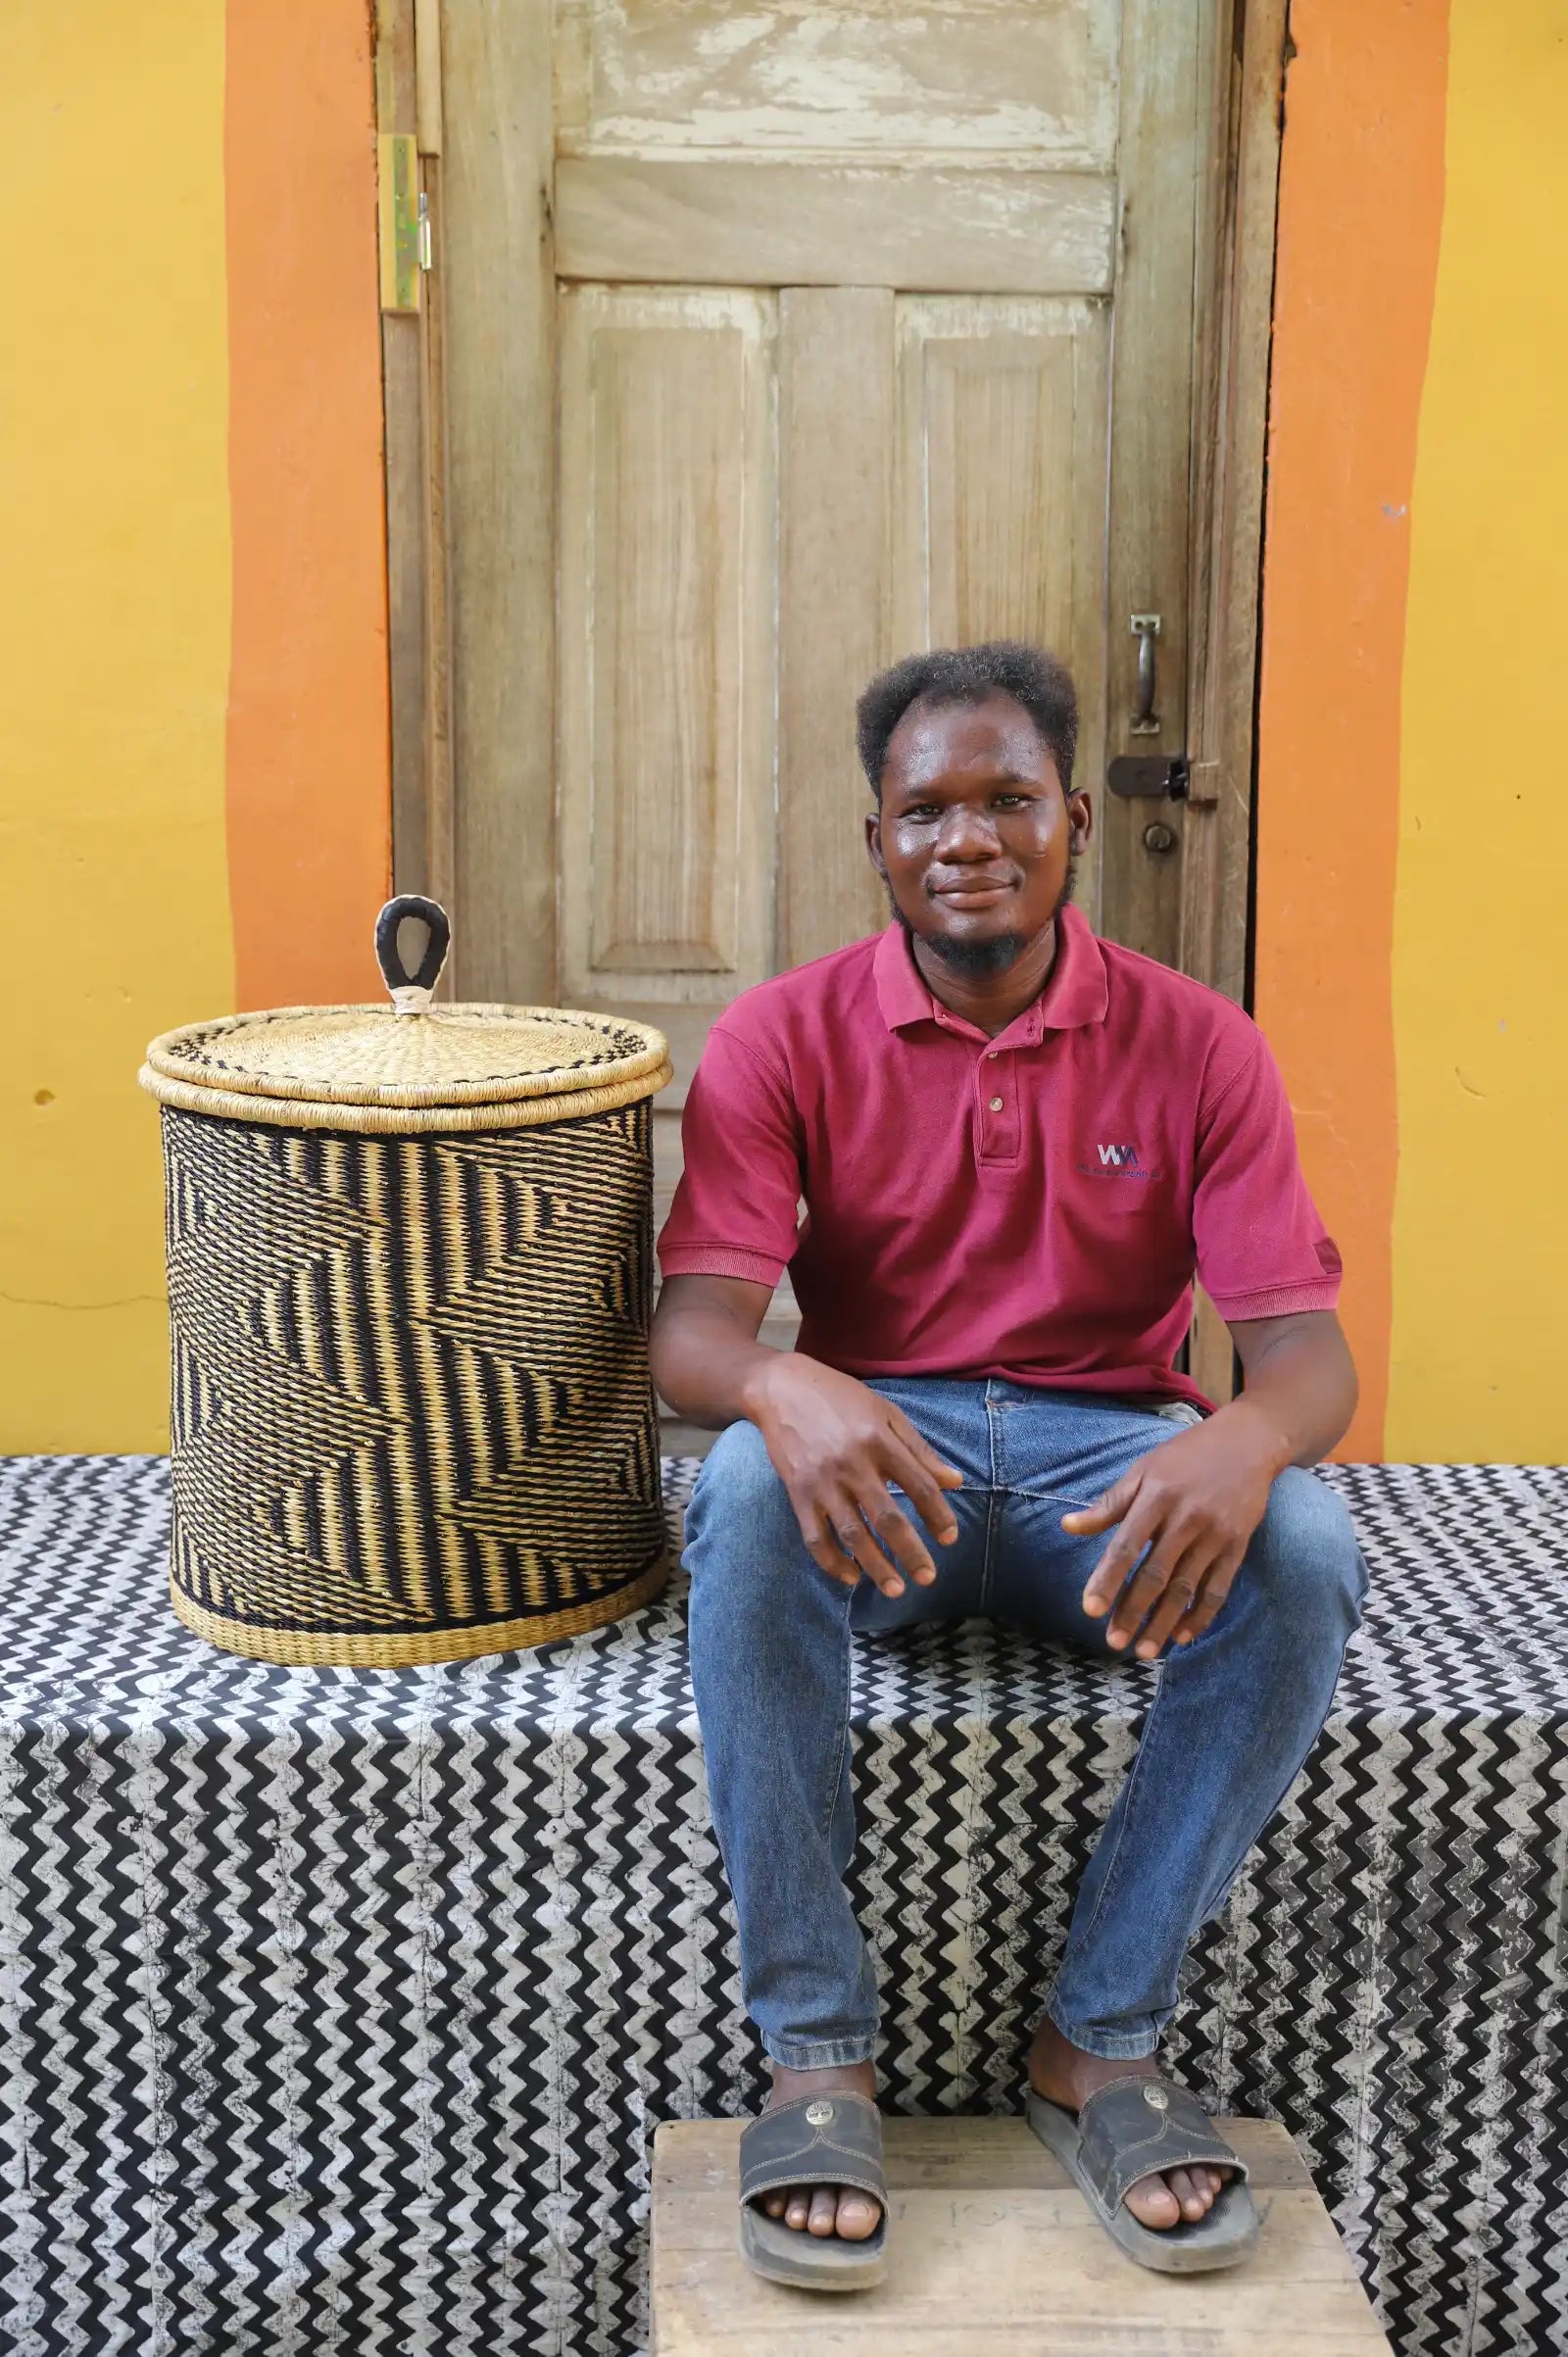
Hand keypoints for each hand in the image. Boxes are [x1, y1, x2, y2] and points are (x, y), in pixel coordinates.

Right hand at [742, 1356, 961, 1596]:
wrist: (780, 1389)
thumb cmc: (839, 1398)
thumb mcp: (886, 1413)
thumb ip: (920, 1450)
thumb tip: (955, 1481)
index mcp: (879, 1440)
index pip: (919, 1485)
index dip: (938, 1515)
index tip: (949, 1539)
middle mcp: (852, 1463)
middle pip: (887, 1517)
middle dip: (910, 1552)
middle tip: (927, 1578)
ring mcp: (822, 1481)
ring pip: (852, 1533)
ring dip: (875, 1566)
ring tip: (895, 1589)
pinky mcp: (797, 1493)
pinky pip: (815, 1536)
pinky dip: (832, 1562)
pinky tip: (851, 1576)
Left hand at [1062, 1402, 1287, 1658]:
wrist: (1247, 1442)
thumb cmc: (1186, 1456)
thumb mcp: (1143, 1470)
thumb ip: (1109, 1504)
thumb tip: (1067, 1526)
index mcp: (1157, 1496)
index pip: (1126, 1545)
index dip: (1107, 1579)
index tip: (1090, 1609)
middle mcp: (1186, 1517)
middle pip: (1156, 1573)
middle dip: (1133, 1610)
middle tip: (1114, 1641)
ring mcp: (1215, 1534)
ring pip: (1186, 1587)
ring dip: (1164, 1622)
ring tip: (1144, 1650)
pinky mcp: (1238, 1546)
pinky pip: (1218, 1588)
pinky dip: (1201, 1616)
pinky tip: (1183, 1636)